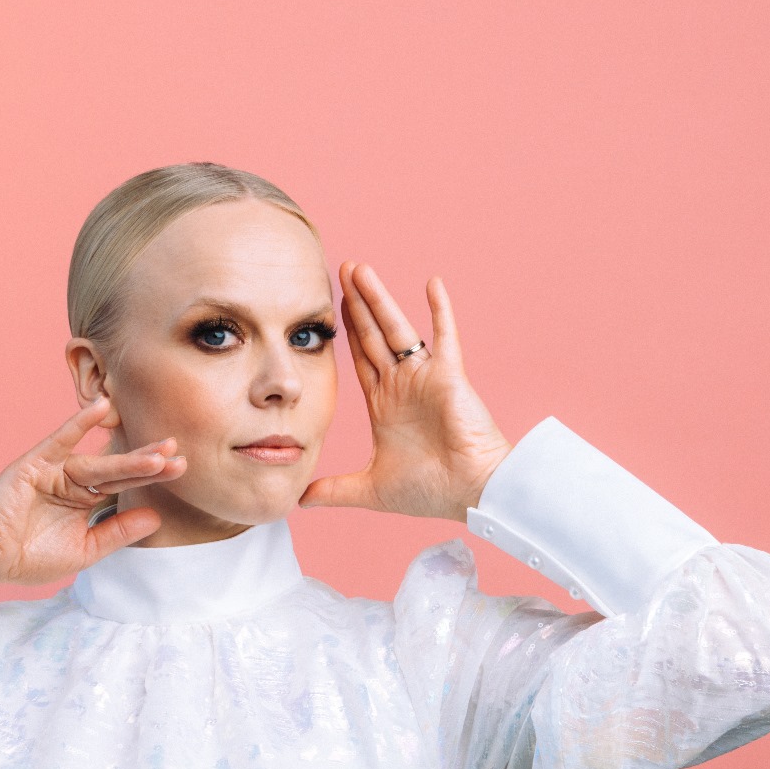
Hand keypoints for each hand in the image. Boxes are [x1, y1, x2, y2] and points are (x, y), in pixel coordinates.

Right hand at [0, 396, 186, 585]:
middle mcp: (75, 482)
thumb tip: (155, 516)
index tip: (181, 468)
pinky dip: (79, 423)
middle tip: (178, 453)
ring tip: (159, 452)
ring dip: (128, 457)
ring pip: (99, 462)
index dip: (152, 476)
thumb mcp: (86, 550)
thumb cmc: (31, 558)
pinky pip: (61, 439)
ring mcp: (57, 471)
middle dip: (149, 462)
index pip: (126, 485)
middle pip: (119, 469)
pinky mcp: (36, 463)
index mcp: (87, 501)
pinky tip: (101, 406)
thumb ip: (118, 532)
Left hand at [298, 262, 512, 521]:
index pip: (360, 359)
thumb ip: (335, 489)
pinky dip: (441, 310)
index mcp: (385, 405)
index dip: (346, 333)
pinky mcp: (449, 375)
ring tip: (360, 269)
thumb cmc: (429, 491)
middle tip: (340, 271)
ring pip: (397, 329)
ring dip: (379, 299)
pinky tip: (432, 283)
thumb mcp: (370, 489)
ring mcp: (425, 377)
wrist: (469, 492)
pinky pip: (445, 335)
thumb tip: (299, 498)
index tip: (329, 308)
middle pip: (373, 335)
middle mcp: (403, 385)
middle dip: (356, 305)